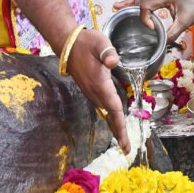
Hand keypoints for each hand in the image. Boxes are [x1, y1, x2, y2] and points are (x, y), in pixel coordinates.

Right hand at [65, 28, 129, 153]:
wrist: (67, 43)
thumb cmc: (85, 42)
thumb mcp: (99, 43)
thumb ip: (107, 52)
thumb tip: (113, 62)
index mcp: (100, 84)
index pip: (114, 109)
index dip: (121, 126)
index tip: (125, 143)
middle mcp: (95, 92)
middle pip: (111, 116)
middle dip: (119, 133)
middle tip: (127, 149)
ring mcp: (92, 92)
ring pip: (106, 113)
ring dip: (115, 126)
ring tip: (123, 140)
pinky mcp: (90, 89)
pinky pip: (103, 107)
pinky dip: (110, 116)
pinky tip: (114, 120)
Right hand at [114, 0, 193, 40]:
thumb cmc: (193, 8)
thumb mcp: (184, 22)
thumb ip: (173, 33)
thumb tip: (163, 43)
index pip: (146, 5)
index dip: (145, 18)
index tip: (153, 28)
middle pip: (140, 0)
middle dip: (132, 10)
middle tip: (118, 14)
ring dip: (129, 3)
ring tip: (116, 7)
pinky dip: (134, 2)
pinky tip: (123, 4)